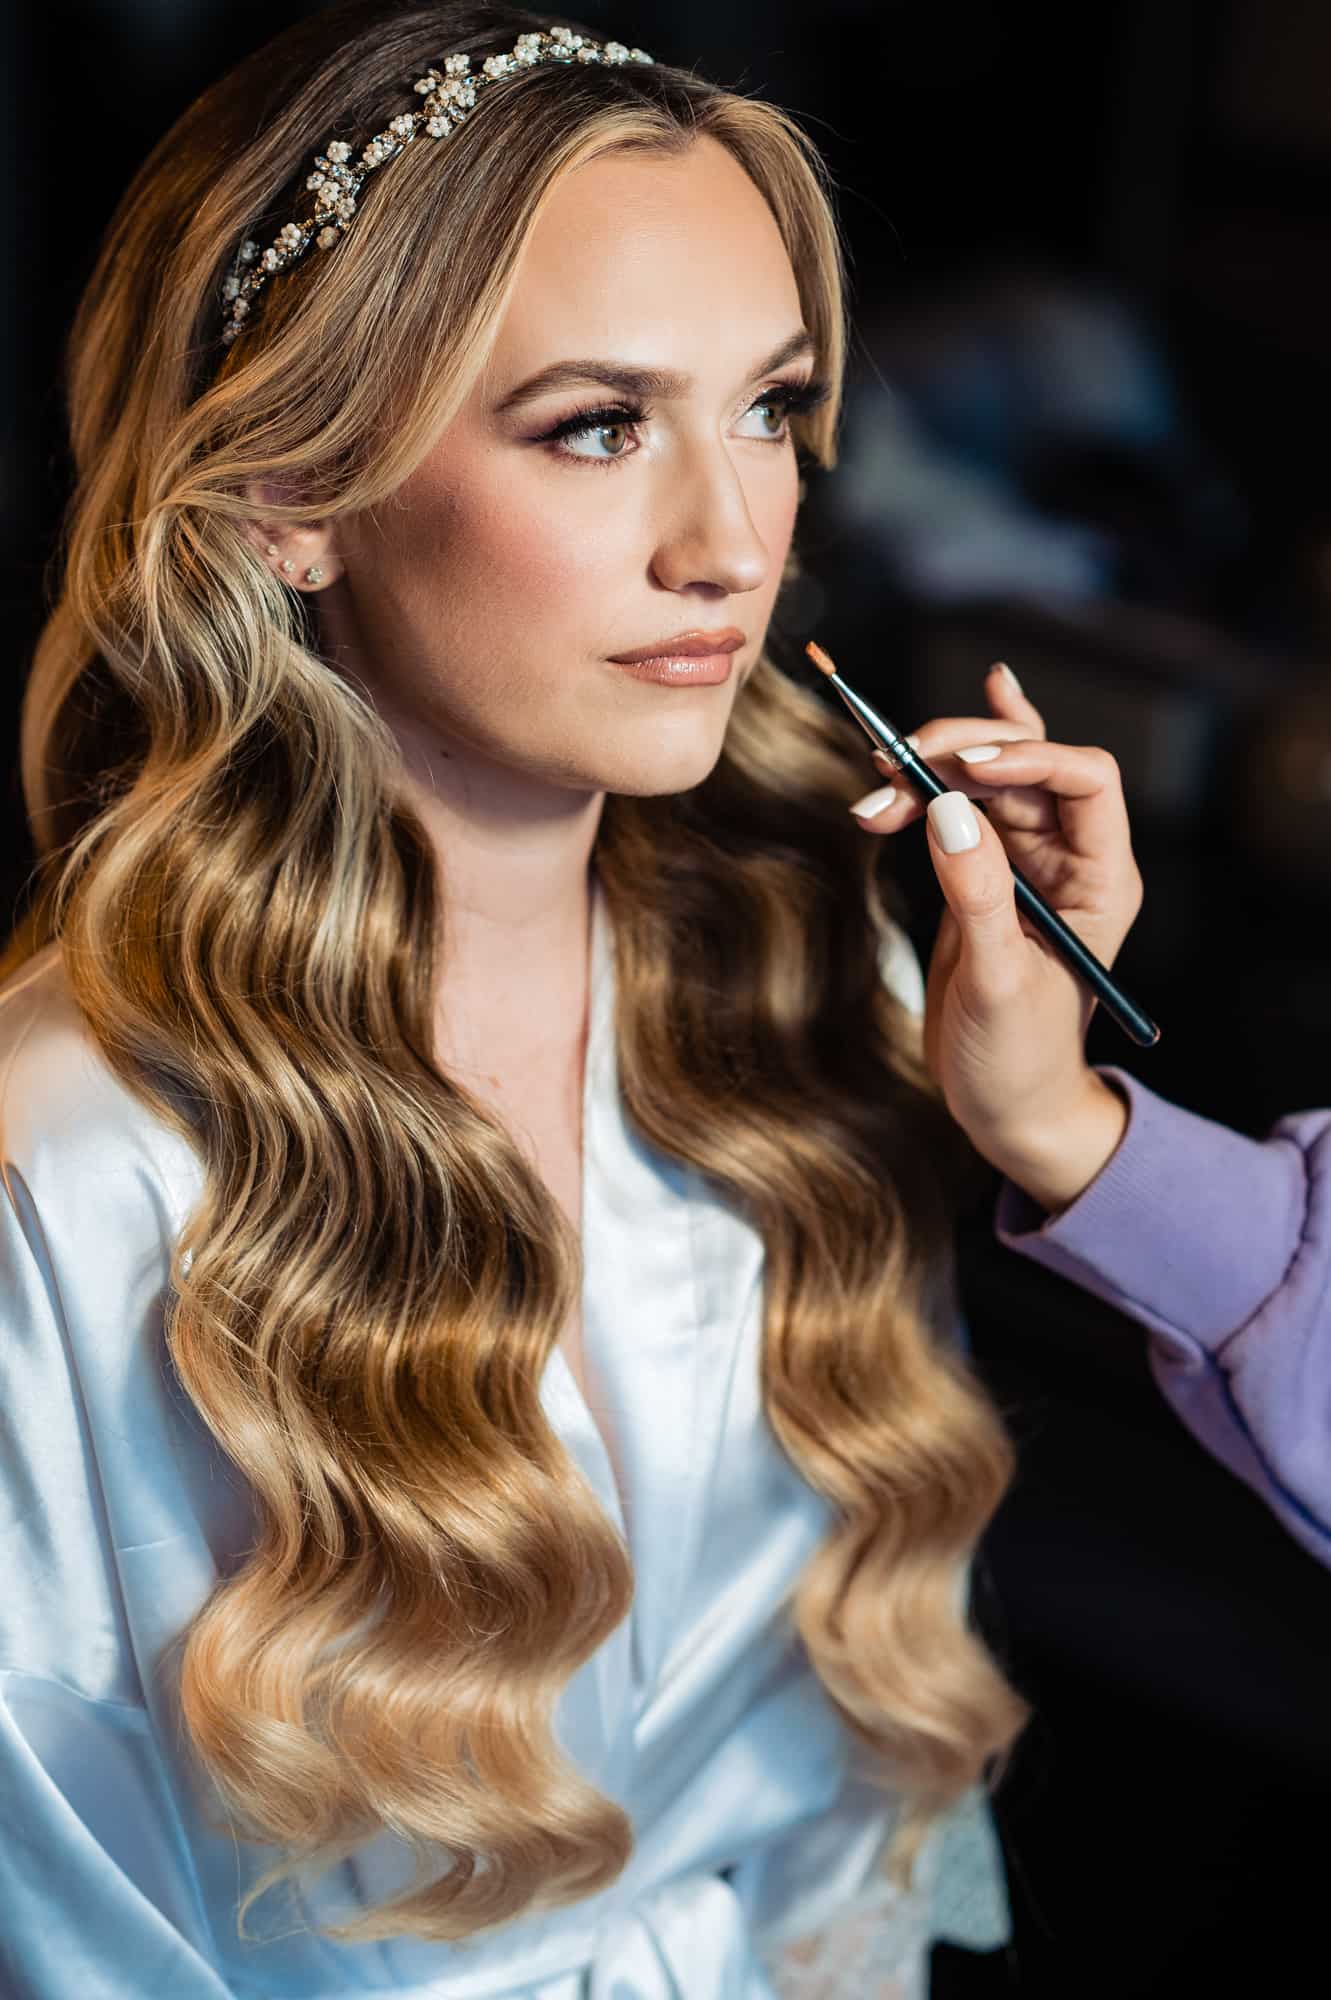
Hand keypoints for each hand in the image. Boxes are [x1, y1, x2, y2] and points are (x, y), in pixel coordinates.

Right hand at [851, 663, 1143, 1210]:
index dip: (1027, 757)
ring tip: (873, 788)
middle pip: (1025, 765)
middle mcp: (1069, 860)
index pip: (1084, 779)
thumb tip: (946, 812)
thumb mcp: (997, 980)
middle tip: (894, 764)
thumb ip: (978, 895)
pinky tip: (923, 740)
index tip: (959, 771)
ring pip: (984, 781)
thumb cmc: (1020, 1059)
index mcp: (1101, 879)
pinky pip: (962, 809)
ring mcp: (1024, 864)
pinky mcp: (982, 876)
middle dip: (960, 753)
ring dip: (927, 772)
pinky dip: (932, 779)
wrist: (1006, 1107)